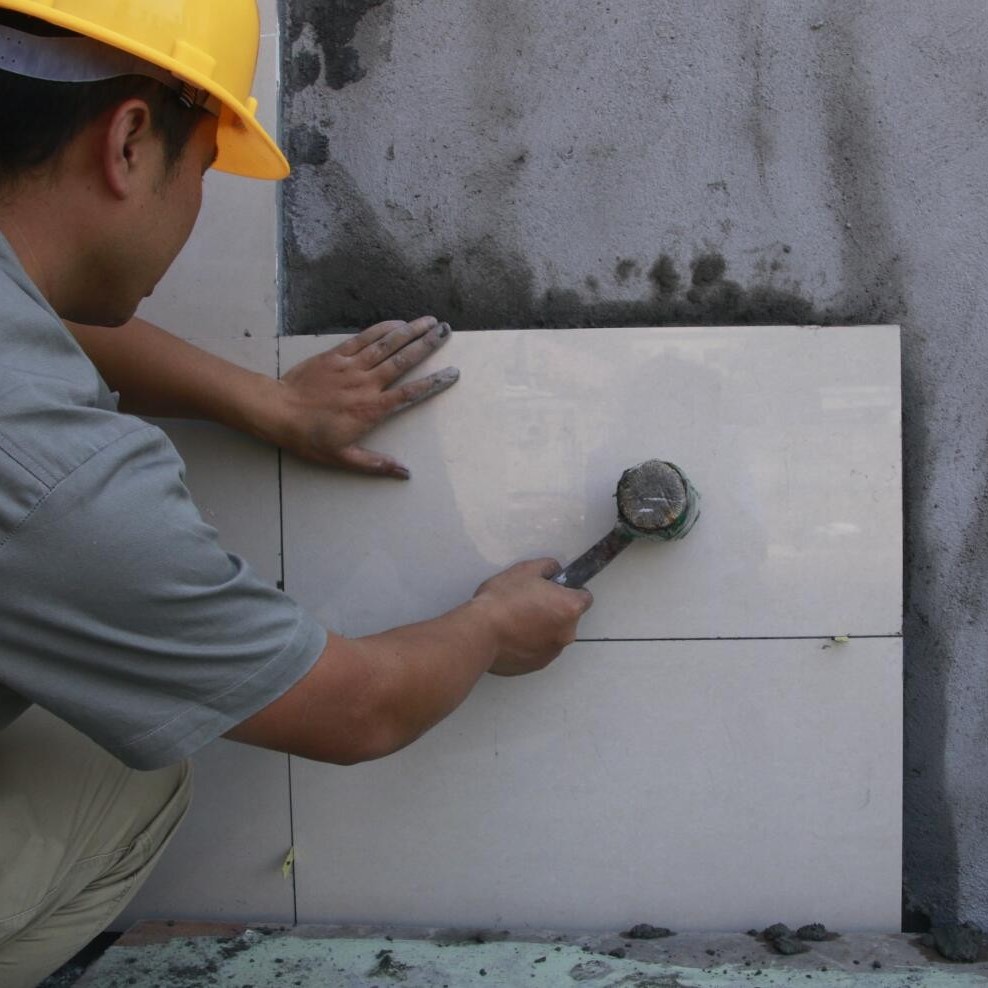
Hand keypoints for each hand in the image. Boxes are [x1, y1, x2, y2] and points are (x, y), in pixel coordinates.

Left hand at [276, 316, 457, 477]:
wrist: (278, 412)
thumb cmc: (309, 438)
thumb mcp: (343, 459)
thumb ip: (376, 464)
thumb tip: (404, 472)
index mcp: (372, 409)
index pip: (411, 393)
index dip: (434, 382)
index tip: (453, 372)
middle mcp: (366, 384)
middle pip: (403, 360)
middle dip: (427, 344)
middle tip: (446, 331)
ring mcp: (351, 366)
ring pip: (386, 344)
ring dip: (410, 331)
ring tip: (429, 321)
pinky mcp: (335, 355)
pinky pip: (363, 338)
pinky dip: (381, 329)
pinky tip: (397, 322)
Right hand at [471, 559, 592, 675]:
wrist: (479, 633)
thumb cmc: (503, 599)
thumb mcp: (525, 569)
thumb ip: (548, 567)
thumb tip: (554, 571)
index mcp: (569, 609)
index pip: (585, 598)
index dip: (571, 591)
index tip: (555, 589)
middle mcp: (567, 634)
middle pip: (568, 618)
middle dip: (553, 610)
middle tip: (528, 602)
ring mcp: (552, 653)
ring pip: (552, 635)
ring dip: (541, 628)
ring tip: (515, 620)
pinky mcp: (536, 665)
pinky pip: (538, 650)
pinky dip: (529, 643)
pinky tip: (510, 635)